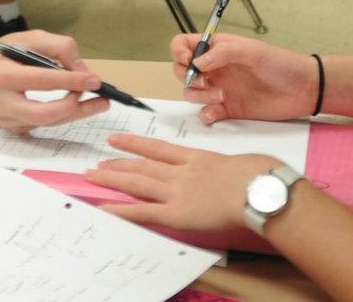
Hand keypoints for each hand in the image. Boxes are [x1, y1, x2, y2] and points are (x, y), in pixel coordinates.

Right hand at [0, 30, 109, 133]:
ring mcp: (3, 119)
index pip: (41, 81)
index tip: (94, 80)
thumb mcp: (31, 38)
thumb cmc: (5, 51)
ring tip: (97, 103)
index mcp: (0, 74)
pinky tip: (75, 106)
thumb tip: (82, 71)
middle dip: (74, 106)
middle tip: (96, 96)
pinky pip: (42, 125)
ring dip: (75, 113)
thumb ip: (59, 47)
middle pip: (44, 113)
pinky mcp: (11, 127)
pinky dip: (61, 116)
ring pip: (47, 123)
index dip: (71, 81)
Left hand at [86, 134, 274, 232]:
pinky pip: (143, 212)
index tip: (119, 140)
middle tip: (99, 163)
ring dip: (113, 179)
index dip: (136, 144)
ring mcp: (177, 191)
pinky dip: (122, 210)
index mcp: (196, 158)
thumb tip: (230, 173)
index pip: (159, 149)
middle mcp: (181, 172)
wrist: (259, 187)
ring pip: (137, 183)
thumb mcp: (240, 162)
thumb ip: (226, 167)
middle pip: (142, 165)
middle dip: (118, 164)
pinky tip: (106, 207)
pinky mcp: (177, 213)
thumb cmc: (259, 176)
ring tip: (93, 176)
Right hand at [174, 33, 317, 123]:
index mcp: (217, 48)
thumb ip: (224, 53)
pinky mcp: (228, 109)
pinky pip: (206, 113)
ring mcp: (219, 88)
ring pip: (191, 93)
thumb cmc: (281, 64)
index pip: (185, 44)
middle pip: (182, 70)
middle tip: (204, 81)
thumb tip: (197, 62)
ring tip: (221, 96)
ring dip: (198, 96)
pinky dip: (205, 114)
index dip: (179, 50)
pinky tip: (216, 113)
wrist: (303, 90)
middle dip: (187, 76)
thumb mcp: (252, 51)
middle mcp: (215, 68)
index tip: (187, 59)